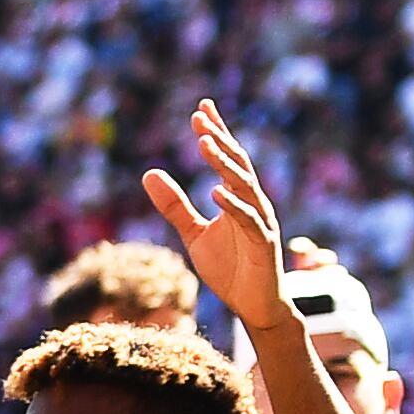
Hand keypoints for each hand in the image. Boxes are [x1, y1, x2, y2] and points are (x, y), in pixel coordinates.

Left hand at [143, 99, 289, 333]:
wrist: (253, 305)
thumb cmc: (230, 268)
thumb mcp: (194, 234)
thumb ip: (175, 205)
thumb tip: (148, 173)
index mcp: (238, 198)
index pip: (227, 159)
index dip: (215, 133)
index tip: (200, 109)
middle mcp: (253, 203)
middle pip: (237, 164)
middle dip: (218, 139)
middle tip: (200, 116)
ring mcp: (262, 222)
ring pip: (244, 186)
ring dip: (224, 164)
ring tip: (204, 143)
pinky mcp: (264, 244)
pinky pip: (249, 220)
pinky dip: (233, 205)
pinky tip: (216, 191)